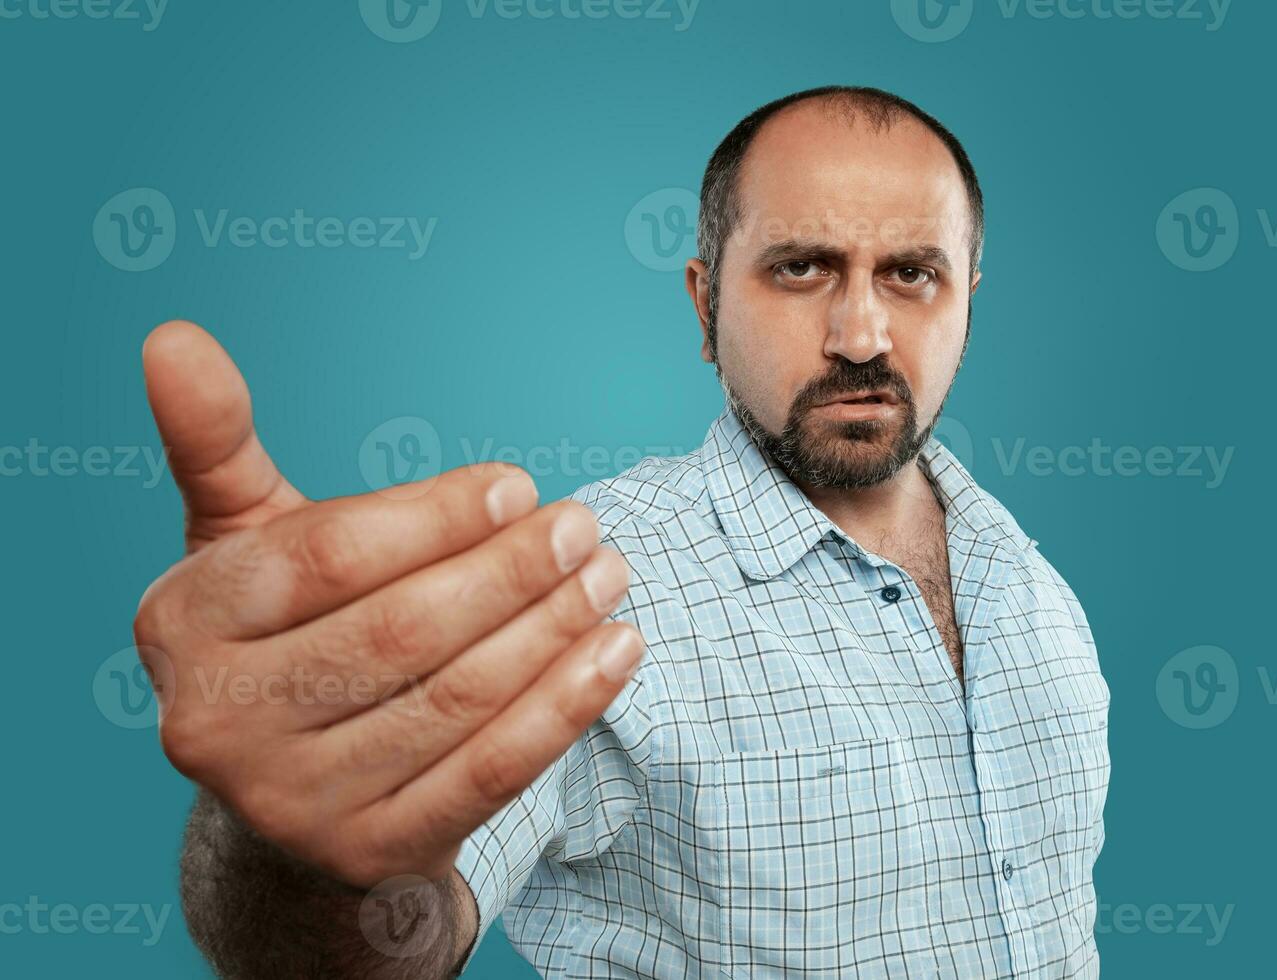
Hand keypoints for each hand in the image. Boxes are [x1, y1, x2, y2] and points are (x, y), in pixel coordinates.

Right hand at [132, 320, 644, 887]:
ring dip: (550, 631)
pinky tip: (617, 650)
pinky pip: (488, 775)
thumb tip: (172, 335)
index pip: (324, 559)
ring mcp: (292, 803)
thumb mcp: (244, 539)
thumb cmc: (283, 632)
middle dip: (508, 573)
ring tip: (611, 573)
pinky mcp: (370, 853)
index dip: (431, 518)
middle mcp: (217, 724)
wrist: (292, 787)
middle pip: (395, 635)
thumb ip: (217, 440)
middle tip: (584, 526)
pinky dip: (564, 709)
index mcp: (184, 624)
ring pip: (452, 704)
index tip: (518, 484)